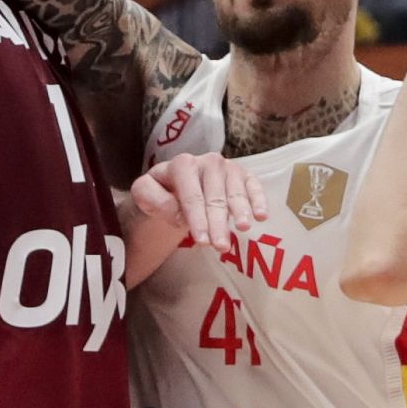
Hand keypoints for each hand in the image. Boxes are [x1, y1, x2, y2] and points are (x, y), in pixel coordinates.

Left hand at [131, 153, 268, 251]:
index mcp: (182, 164)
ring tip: (243, 228)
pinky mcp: (242, 175)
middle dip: (218, 222)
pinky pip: (253, 185)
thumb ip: (154, 199)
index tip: (201, 241)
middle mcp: (207, 162)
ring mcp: (227, 167)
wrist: (174, 186)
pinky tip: (262, 215)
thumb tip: (179, 214)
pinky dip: (259, 199)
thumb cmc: (160, 192)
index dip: (197, 219)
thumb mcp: (144, 194)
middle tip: (221, 246)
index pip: (191, 196)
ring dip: (240, 211)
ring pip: (235, 192)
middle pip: (214, 197)